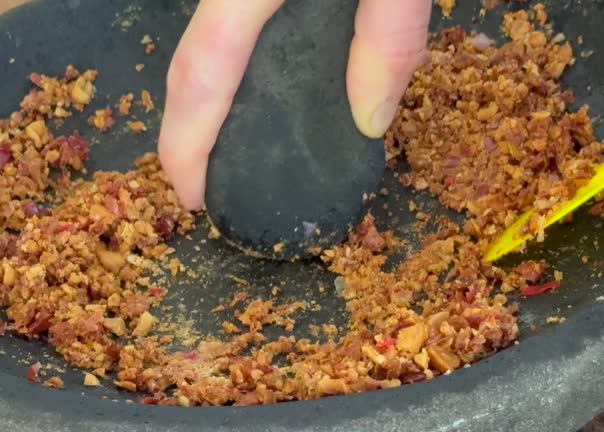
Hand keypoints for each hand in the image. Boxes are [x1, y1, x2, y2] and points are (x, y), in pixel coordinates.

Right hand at [157, 0, 431, 209]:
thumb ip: (388, 38)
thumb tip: (370, 122)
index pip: (203, 73)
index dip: (185, 145)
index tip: (192, 199)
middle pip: (191, 63)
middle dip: (187, 132)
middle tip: (206, 187)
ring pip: (209, 46)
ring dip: (210, 103)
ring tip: (232, 153)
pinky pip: (237, 31)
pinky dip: (237, 72)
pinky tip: (271, 93)